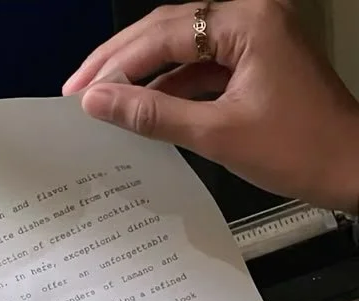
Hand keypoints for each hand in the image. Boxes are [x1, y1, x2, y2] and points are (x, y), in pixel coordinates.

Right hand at [63, 0, 358, 212]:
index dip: (117, 62)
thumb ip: (154, 115)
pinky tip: (145, 111)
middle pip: (170, 30)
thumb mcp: (218, 135)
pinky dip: (173, 89)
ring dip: (145, 77)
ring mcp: (256, 41)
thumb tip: (102, 102)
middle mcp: (252, 18)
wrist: (351, 170)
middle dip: (122, 62)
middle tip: (80, 89)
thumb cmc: (303, 150)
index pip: (165, 32)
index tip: (81, 89)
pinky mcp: (257, 66)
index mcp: (248, 21)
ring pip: (184, 50)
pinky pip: (204, 69)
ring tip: (105, 103)